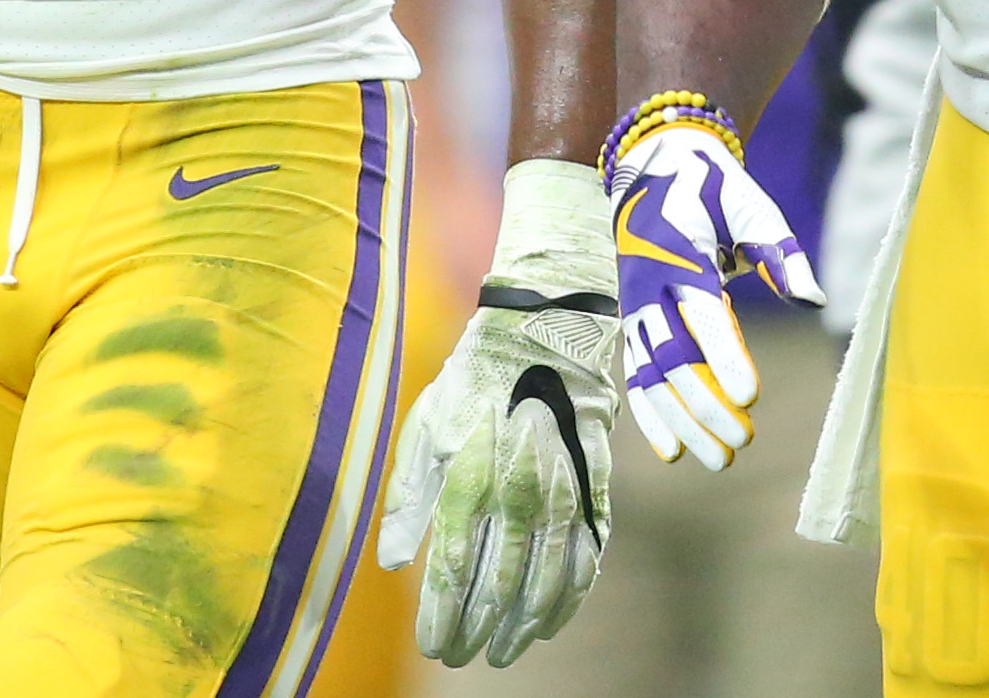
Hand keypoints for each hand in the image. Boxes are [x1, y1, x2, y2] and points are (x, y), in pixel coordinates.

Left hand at [374, 161, 617, 666]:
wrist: (544, 332)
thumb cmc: (473, 382)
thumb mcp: (424, 430)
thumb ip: (408, 500)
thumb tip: (394, 563)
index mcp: (466, 479)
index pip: (451, 572)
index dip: (442, 618)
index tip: (434, 646)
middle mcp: (516, 494)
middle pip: (497, 588)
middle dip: (477, 631)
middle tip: (463, 656)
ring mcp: (560, 494)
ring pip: (544, 583)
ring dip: (522, 625)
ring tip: (503, 649)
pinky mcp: (593, 489)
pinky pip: (585, 559)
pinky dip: (568, 598)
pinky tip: (550, 619)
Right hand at [607, 97, 820, 470]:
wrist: (655, 168)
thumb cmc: (715, 189)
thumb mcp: (752, 205)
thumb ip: (779, 250)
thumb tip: (813, 298)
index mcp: (680, 256)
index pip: (704, 315)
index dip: (726, 357)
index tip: (752, 397)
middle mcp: (649, 288)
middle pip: (674, 357)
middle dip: (707, 403)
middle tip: (744, 441)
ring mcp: (634, 309)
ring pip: (652, 377)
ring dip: (681, 422)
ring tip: (718, 459)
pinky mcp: (631, 323)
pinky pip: (636, 375)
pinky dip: (651, 415)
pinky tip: (673, 452)